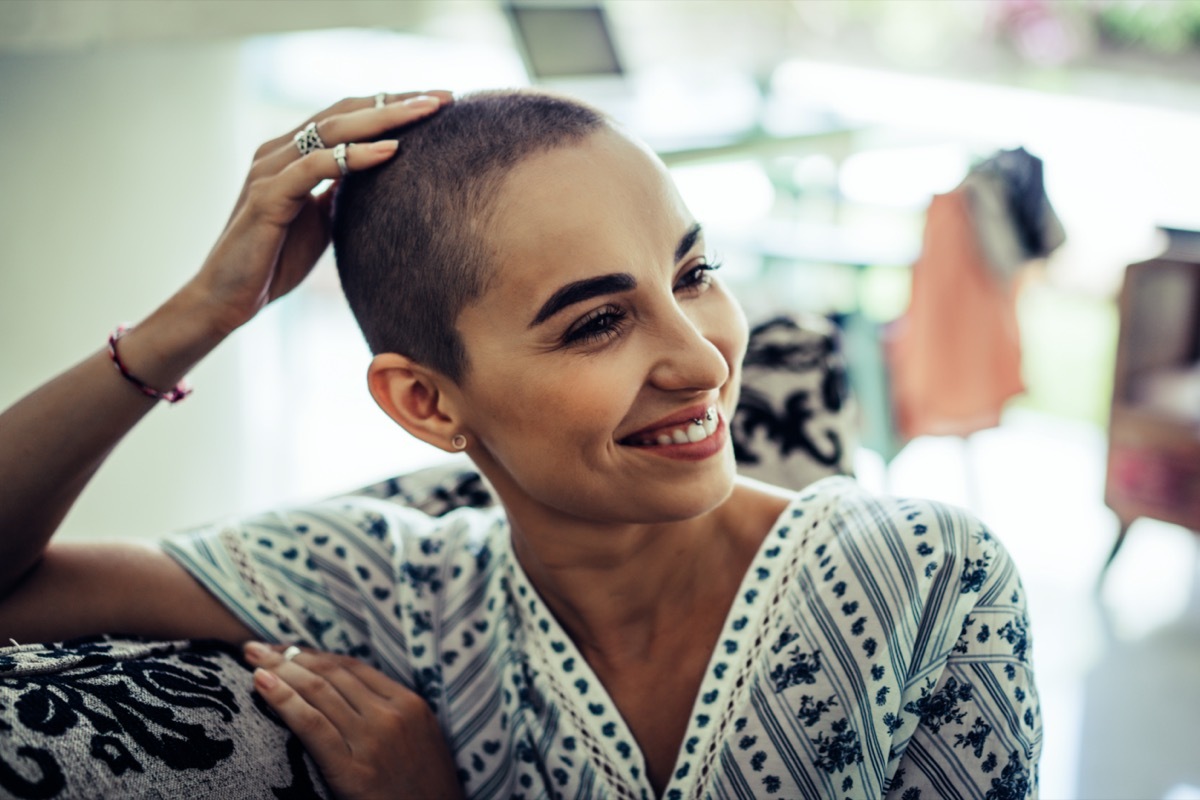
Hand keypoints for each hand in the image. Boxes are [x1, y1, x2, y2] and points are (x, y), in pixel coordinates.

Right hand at [185, 91, 452, 336]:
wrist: (229, 299)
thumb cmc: (274, 261)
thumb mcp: (320, 221)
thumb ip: (341, 193)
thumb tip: (378, 175)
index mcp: (292, 154)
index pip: (349, 116)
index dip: (392, 106)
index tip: (440, 103)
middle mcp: (279, 152)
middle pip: (346, 112)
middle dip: (397, 102)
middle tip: (445, 97)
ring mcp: (270, 170)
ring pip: (333, 129)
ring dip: (384, 119)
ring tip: (426, 113)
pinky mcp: (267, 196)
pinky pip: (316, 166)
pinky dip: (355, 156)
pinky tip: (391, 151)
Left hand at [244, 641, 463, 799]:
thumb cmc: (424, 791)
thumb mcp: (420, 739)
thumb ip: (391, 713)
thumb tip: (347, 693)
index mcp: (409, 704)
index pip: (352, 667)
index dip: (314, 655)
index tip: (286, 650)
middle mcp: (391, 715)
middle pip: (332, 674)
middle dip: (290, 656)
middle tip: (257, 647)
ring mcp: (372, 741)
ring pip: (319, 692)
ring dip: (280, 669)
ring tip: (251, 657)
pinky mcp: (352, 770)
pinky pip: (312, 725)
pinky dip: (284, 700)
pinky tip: (261, 684)